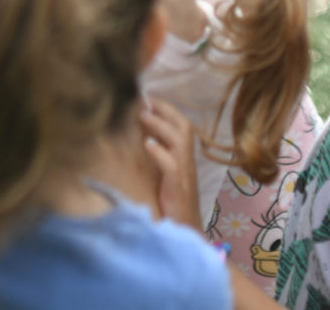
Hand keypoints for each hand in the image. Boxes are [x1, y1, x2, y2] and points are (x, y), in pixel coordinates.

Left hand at [139, 98, 202, 228]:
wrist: (186, 232)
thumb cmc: (173, 204)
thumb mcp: (166, 175)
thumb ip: (159, 155)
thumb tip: (141, 133)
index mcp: (185, 157)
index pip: (182, 124)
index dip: (166, 109)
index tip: (147, 97)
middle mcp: (188, 162)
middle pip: (184, 127)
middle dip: (165, 110)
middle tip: (144, 100)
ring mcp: (185, 175)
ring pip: (180, 142)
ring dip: (160, 126)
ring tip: (142, 116)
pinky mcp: (178, 189)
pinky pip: (172, 166)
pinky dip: (160, 153)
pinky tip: (147, 146)